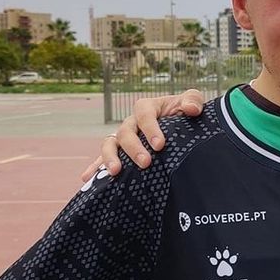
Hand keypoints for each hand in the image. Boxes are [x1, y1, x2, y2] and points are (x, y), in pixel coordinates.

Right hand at [78, 90, 204, 181]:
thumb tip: (191, 109)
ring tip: (115, 172)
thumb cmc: (184, 113)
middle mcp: (131, 122)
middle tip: (146, 162)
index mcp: (147, 108)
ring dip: (109, 157)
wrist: (180, 127)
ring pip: (109, 144)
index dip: (150, 129)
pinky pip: (102, 159)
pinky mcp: (119, 153)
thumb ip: (193, 100)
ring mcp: (122, 138)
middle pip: (125, 132)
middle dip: (133, 148)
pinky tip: (87, 179)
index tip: (160, 145)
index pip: (145, 115)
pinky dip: (95, 168)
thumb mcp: (191, 102)